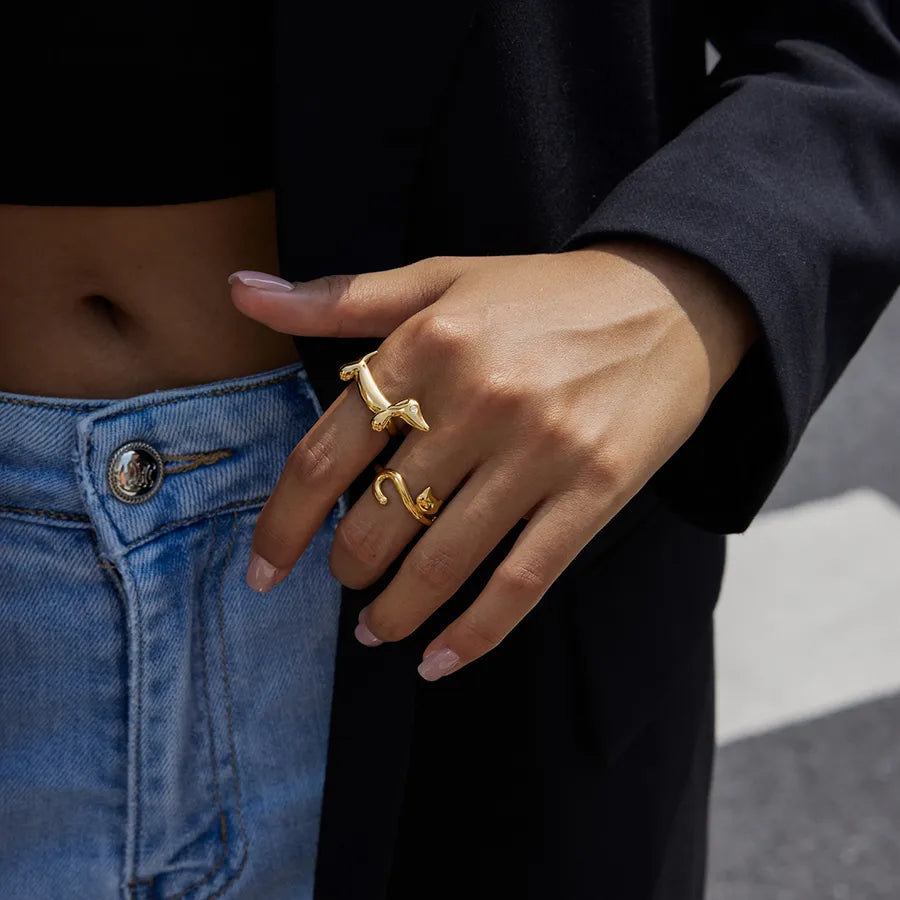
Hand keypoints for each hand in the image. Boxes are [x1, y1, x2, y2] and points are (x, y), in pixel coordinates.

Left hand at [228, 241, 757, 680]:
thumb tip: (240, 291)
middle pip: (379, 520)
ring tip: (376, 628)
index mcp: (428, 346)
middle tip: (344, 581)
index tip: (263, 570)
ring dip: (394, 611)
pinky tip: (439, 660)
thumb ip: (341, 298)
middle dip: (346, 569)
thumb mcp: (440, 279)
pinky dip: (475, 632)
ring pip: (443, 561)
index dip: (282, 524)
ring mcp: (541, 450)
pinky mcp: (596, 489)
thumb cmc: (544, 293)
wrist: (671, 299)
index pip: (326, 455)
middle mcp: (478, 399)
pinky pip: (523, 580)